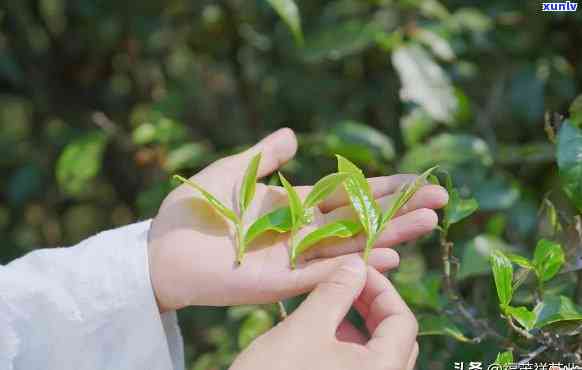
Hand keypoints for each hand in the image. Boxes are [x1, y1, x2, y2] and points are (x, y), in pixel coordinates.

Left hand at [148, 128, 447, 310]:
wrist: (162, 248)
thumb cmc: (192, 210)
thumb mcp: (232, 172)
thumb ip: (264, 156)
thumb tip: (293, 134)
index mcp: (294, 206)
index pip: (348, 194)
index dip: (383, 187)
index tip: (418, 179)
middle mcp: (302, 232)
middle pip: (360, 219)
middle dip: (400, 210)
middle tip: (441, 201)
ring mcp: (295, 258)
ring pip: (352, 245)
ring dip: (391, 234)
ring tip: (429, 222)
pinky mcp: (281, 282)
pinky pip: (326, 273)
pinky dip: (357, 264)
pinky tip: (390, 255)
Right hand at [231, 259, 418, 369]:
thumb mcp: (306, 327)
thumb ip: (336, 291)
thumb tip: (357, 264)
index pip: (403, 321)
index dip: (382, 289)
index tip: (356, 270)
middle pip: (395, 338)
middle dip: (371, 305)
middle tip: (346, 283)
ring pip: (376, 353)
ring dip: (358, 324)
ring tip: (329, 304)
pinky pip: (360, 368)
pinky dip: (346, 345)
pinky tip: (320, 333)